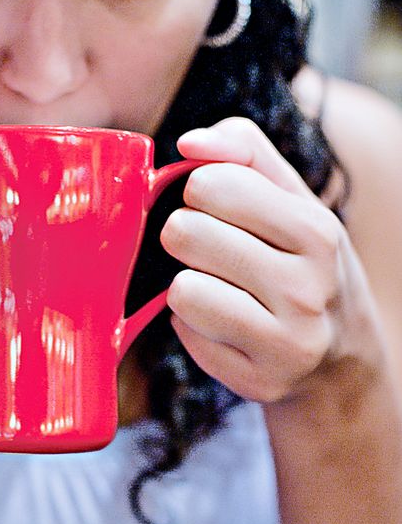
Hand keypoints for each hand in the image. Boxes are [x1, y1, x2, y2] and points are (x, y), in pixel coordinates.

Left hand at [162, 117, 375, 402]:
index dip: (199, 190)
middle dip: (185, 235)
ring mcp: (285, 341)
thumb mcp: (292, 199)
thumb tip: (189, 142)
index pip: (211, 183)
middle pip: (185, 233)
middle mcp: (307, 288)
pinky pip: (185, 333)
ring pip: (181, 290)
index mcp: (316, 231)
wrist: (341, 355)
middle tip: (210, 250)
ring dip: (187, 284)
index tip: (216, 207)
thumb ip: (244, 152)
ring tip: (217, 287)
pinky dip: (193, 326)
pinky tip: (224, 325)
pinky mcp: (257, 381)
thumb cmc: (302, 263)